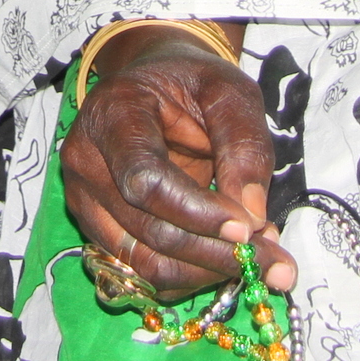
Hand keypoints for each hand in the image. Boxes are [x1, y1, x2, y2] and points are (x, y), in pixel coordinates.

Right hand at [61, 33, 295, 298]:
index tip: (247, 229)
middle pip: (150, 230)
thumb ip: (244, 146)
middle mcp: (87, 161)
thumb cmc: (194, 83)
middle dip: (216, 253)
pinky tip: (227, 258)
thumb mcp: (231, 93)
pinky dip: (193, 276)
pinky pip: (145, 273)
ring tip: (259, 260)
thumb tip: (254, 217)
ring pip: (146, 264)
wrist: (156, 87)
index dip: (196, 212)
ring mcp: (85, 201)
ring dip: (208, 273)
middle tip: (274, 262)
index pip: (145, 179)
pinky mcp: (99, 230)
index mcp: (113, 113)